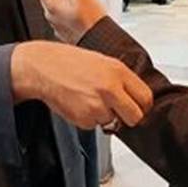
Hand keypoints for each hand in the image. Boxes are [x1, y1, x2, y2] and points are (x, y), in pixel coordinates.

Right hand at [10, 41, 152, 130]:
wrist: (42, 67)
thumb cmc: (67, 62)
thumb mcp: (101, 61)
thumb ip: (119, 78)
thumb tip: (133, 95)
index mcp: (117, 71)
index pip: (146, 98)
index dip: (142, 105)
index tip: (138, 107)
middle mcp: (110, 89)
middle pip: (135, 117)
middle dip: (128, 117)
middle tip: (119, 111)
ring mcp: (97, 105)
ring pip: (113, 122)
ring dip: (103, 115)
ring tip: (88, 98)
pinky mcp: (84, 119)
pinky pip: (94, 125)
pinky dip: (88, 118)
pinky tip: (79, 103)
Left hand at [20, 0, 107, 44]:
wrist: (100, 40)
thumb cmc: (92, 19)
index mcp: (50, 3)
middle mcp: (49, 13)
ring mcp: (54, 22)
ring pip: (54, 2)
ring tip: (81, 4)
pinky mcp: (60, 29)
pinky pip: (60, 13)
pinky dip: (68, 9)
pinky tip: (80, 13)